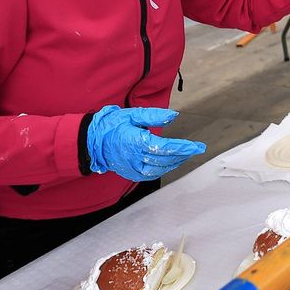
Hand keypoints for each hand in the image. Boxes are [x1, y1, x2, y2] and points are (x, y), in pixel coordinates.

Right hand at [84, 106, 204, 181]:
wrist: (92, 141)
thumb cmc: (113, 125)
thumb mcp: (132, 114)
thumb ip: (153, 115)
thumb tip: (173, 115)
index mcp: (134, 142)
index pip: (164, 147)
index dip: (182, 148)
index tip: (197, 146)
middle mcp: (133, 158)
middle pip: (164, 159)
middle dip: (183, 154)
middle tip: (196, 149)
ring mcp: (131, 168)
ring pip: (159, 169)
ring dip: (175, 162)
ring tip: (186, 154)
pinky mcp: (131, 173)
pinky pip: (151, 174)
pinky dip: (164, 169)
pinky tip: (172, 162)